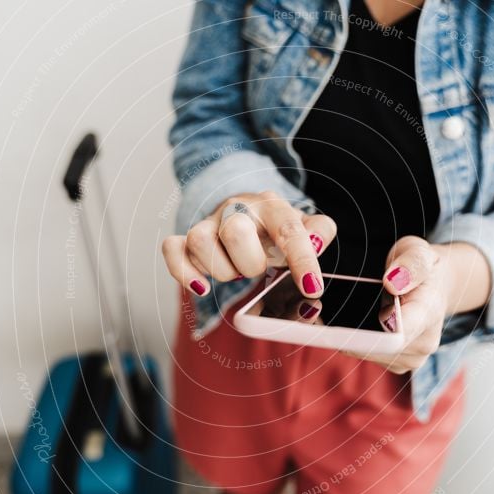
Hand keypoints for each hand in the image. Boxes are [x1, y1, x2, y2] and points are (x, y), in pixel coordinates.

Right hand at [162, 190, 336, 297]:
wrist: (248, 212)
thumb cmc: (277, 228)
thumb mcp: (306, 225)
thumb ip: (321, 231)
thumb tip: (316, 242)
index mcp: (272, 206)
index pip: (288, 230)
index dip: (301, 261)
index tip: (312, 288)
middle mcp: (237, 208)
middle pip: (235, 231)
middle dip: (250, 263)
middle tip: (258, 270)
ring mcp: (209, 223)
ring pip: (201, 242)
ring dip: (222, 270)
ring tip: (236, 273)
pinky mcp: (188, 239)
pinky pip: (172, 249)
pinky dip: (183, 271)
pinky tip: (202, 287)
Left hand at [349, 236, 491, 373]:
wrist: (431, 285)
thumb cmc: (418, 265)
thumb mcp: (417, 250)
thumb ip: (411, 263)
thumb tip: (393, 282)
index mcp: (429, 313)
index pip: (399, 333)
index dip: (368, 334)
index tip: (338, 328)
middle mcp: (423, 343)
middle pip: (374, 347)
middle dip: (348, 332)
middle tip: (321, 311)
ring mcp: (411, 358)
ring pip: (364, 353)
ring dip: (347, 336)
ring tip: (341, 311)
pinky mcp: (396, 365)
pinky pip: (364, 355)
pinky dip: (352, 340)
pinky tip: (350, 323)